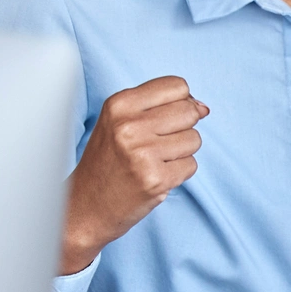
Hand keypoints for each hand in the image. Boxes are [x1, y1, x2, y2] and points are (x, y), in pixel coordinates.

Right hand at [61, 76, 208, 273]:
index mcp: (119, 104)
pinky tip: (156, 176)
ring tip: (154, 160)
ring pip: (195, 139)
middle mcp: (128, 125)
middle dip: (183, 127)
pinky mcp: (156, 179)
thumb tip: (203, 107)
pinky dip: (179, 172)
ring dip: (181, 152)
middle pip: (189, 111)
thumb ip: (160, 107)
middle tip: (158, 143)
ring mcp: (142, 153)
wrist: (86, 205)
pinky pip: (192, 165)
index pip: (177, 86)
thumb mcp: (121, 122)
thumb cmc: (109, 160)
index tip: (164, 118)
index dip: (180, 102)